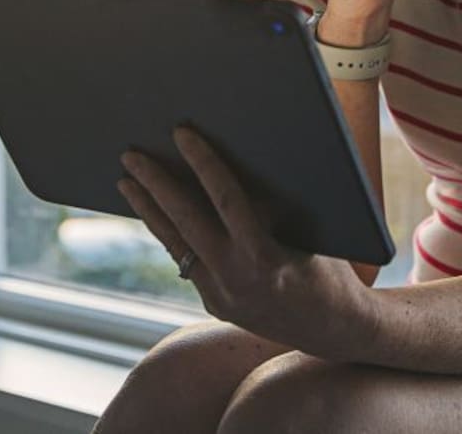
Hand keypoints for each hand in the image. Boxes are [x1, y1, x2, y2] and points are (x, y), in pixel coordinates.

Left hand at [117, 126, 371, 356]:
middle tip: (131, 154)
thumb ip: (273, 205)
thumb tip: (236, 159)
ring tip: (126, 182)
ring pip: (176, 244)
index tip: (181, 132)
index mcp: (265, 257)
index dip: (203, 161)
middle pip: (186, 221)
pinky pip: (187, 261)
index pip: (225, 198)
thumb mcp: (310, 232)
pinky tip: (155, 211)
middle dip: (156, 184)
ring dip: (149, 209)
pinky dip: (171, 233)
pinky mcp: (215, 303)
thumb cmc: (332, 267)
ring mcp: (221, 296)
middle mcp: (236, 279)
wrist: (335, 329)